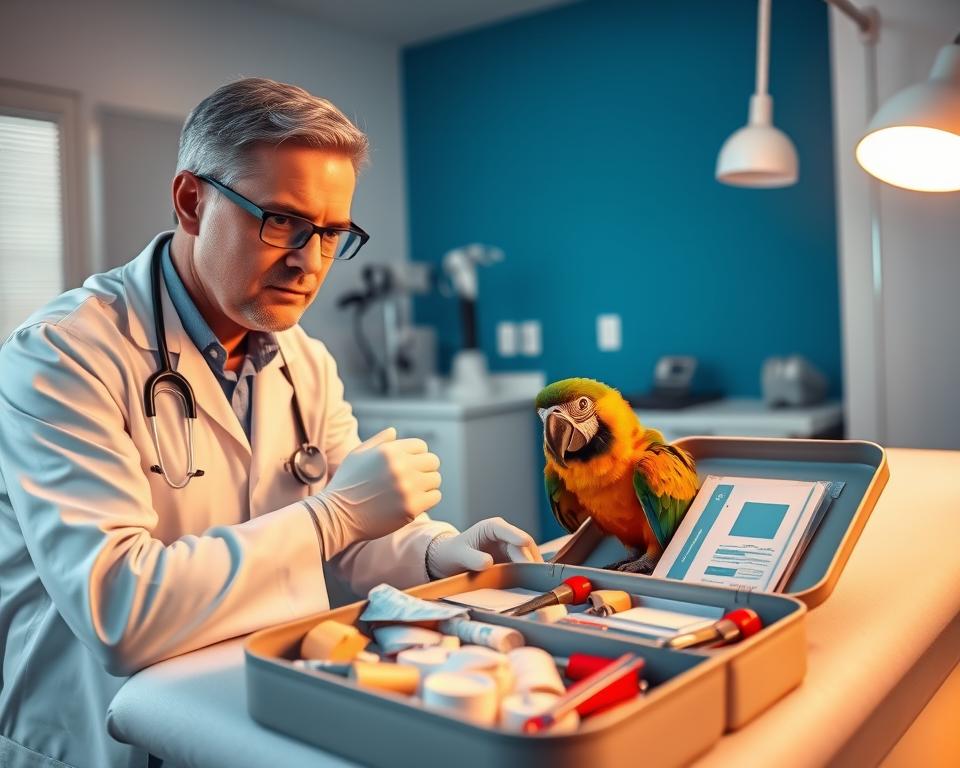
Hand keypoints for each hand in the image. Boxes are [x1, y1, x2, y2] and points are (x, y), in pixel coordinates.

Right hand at [307, 428, 441, 556]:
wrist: (336, 516)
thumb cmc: (345, 484)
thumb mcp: (357, 455)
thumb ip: (378, 441)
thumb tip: (394, 431)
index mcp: (389, 451)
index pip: (421, 446)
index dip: (416, 456)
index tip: (408, 466)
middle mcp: (401, 466)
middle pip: (432, 461)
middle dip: (424, 469)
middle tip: (413, 479)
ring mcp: (407, 487)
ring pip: (435, 479)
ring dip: (427, 485)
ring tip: (412, 491)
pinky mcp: (411, 507)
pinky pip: (435, 497)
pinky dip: (428, 499)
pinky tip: (414, 502)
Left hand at [426, 517, 543, 578]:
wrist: (451, 561)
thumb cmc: (453, 553)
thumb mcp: (459, 555)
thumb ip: (472, 558)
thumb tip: (488, 563)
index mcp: (491, 527)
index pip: (507, 530)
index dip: (517, 536)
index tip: (525, 543)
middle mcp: (505, 535)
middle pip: (522, 545)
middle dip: (528, 558)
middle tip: (534, 574)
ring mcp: (510, 547)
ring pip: (528, 555)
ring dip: (533, 567)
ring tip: (538, 581)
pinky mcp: (513, 560)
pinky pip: (525, 566)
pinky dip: (530, 573)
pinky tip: (534, 584)